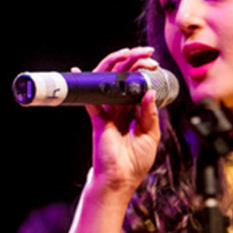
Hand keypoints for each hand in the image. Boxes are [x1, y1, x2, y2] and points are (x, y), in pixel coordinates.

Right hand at [80, 46, 161, 195]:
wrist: (121, 179)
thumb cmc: (135, 162)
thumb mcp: (151, 135)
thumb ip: (150, 114)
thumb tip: (148, 91)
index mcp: (132, 111)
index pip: (136, 84)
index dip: (143, 70)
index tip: (154, 64)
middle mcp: (118, 108)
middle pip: (122, 77)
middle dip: (134, 61)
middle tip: (147, 53)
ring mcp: (107, 112)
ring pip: (107, 81)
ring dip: (117, 64)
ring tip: (130, 53)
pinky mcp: (98, 119)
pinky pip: (89, 99)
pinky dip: (83, 84)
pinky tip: (78, 71)